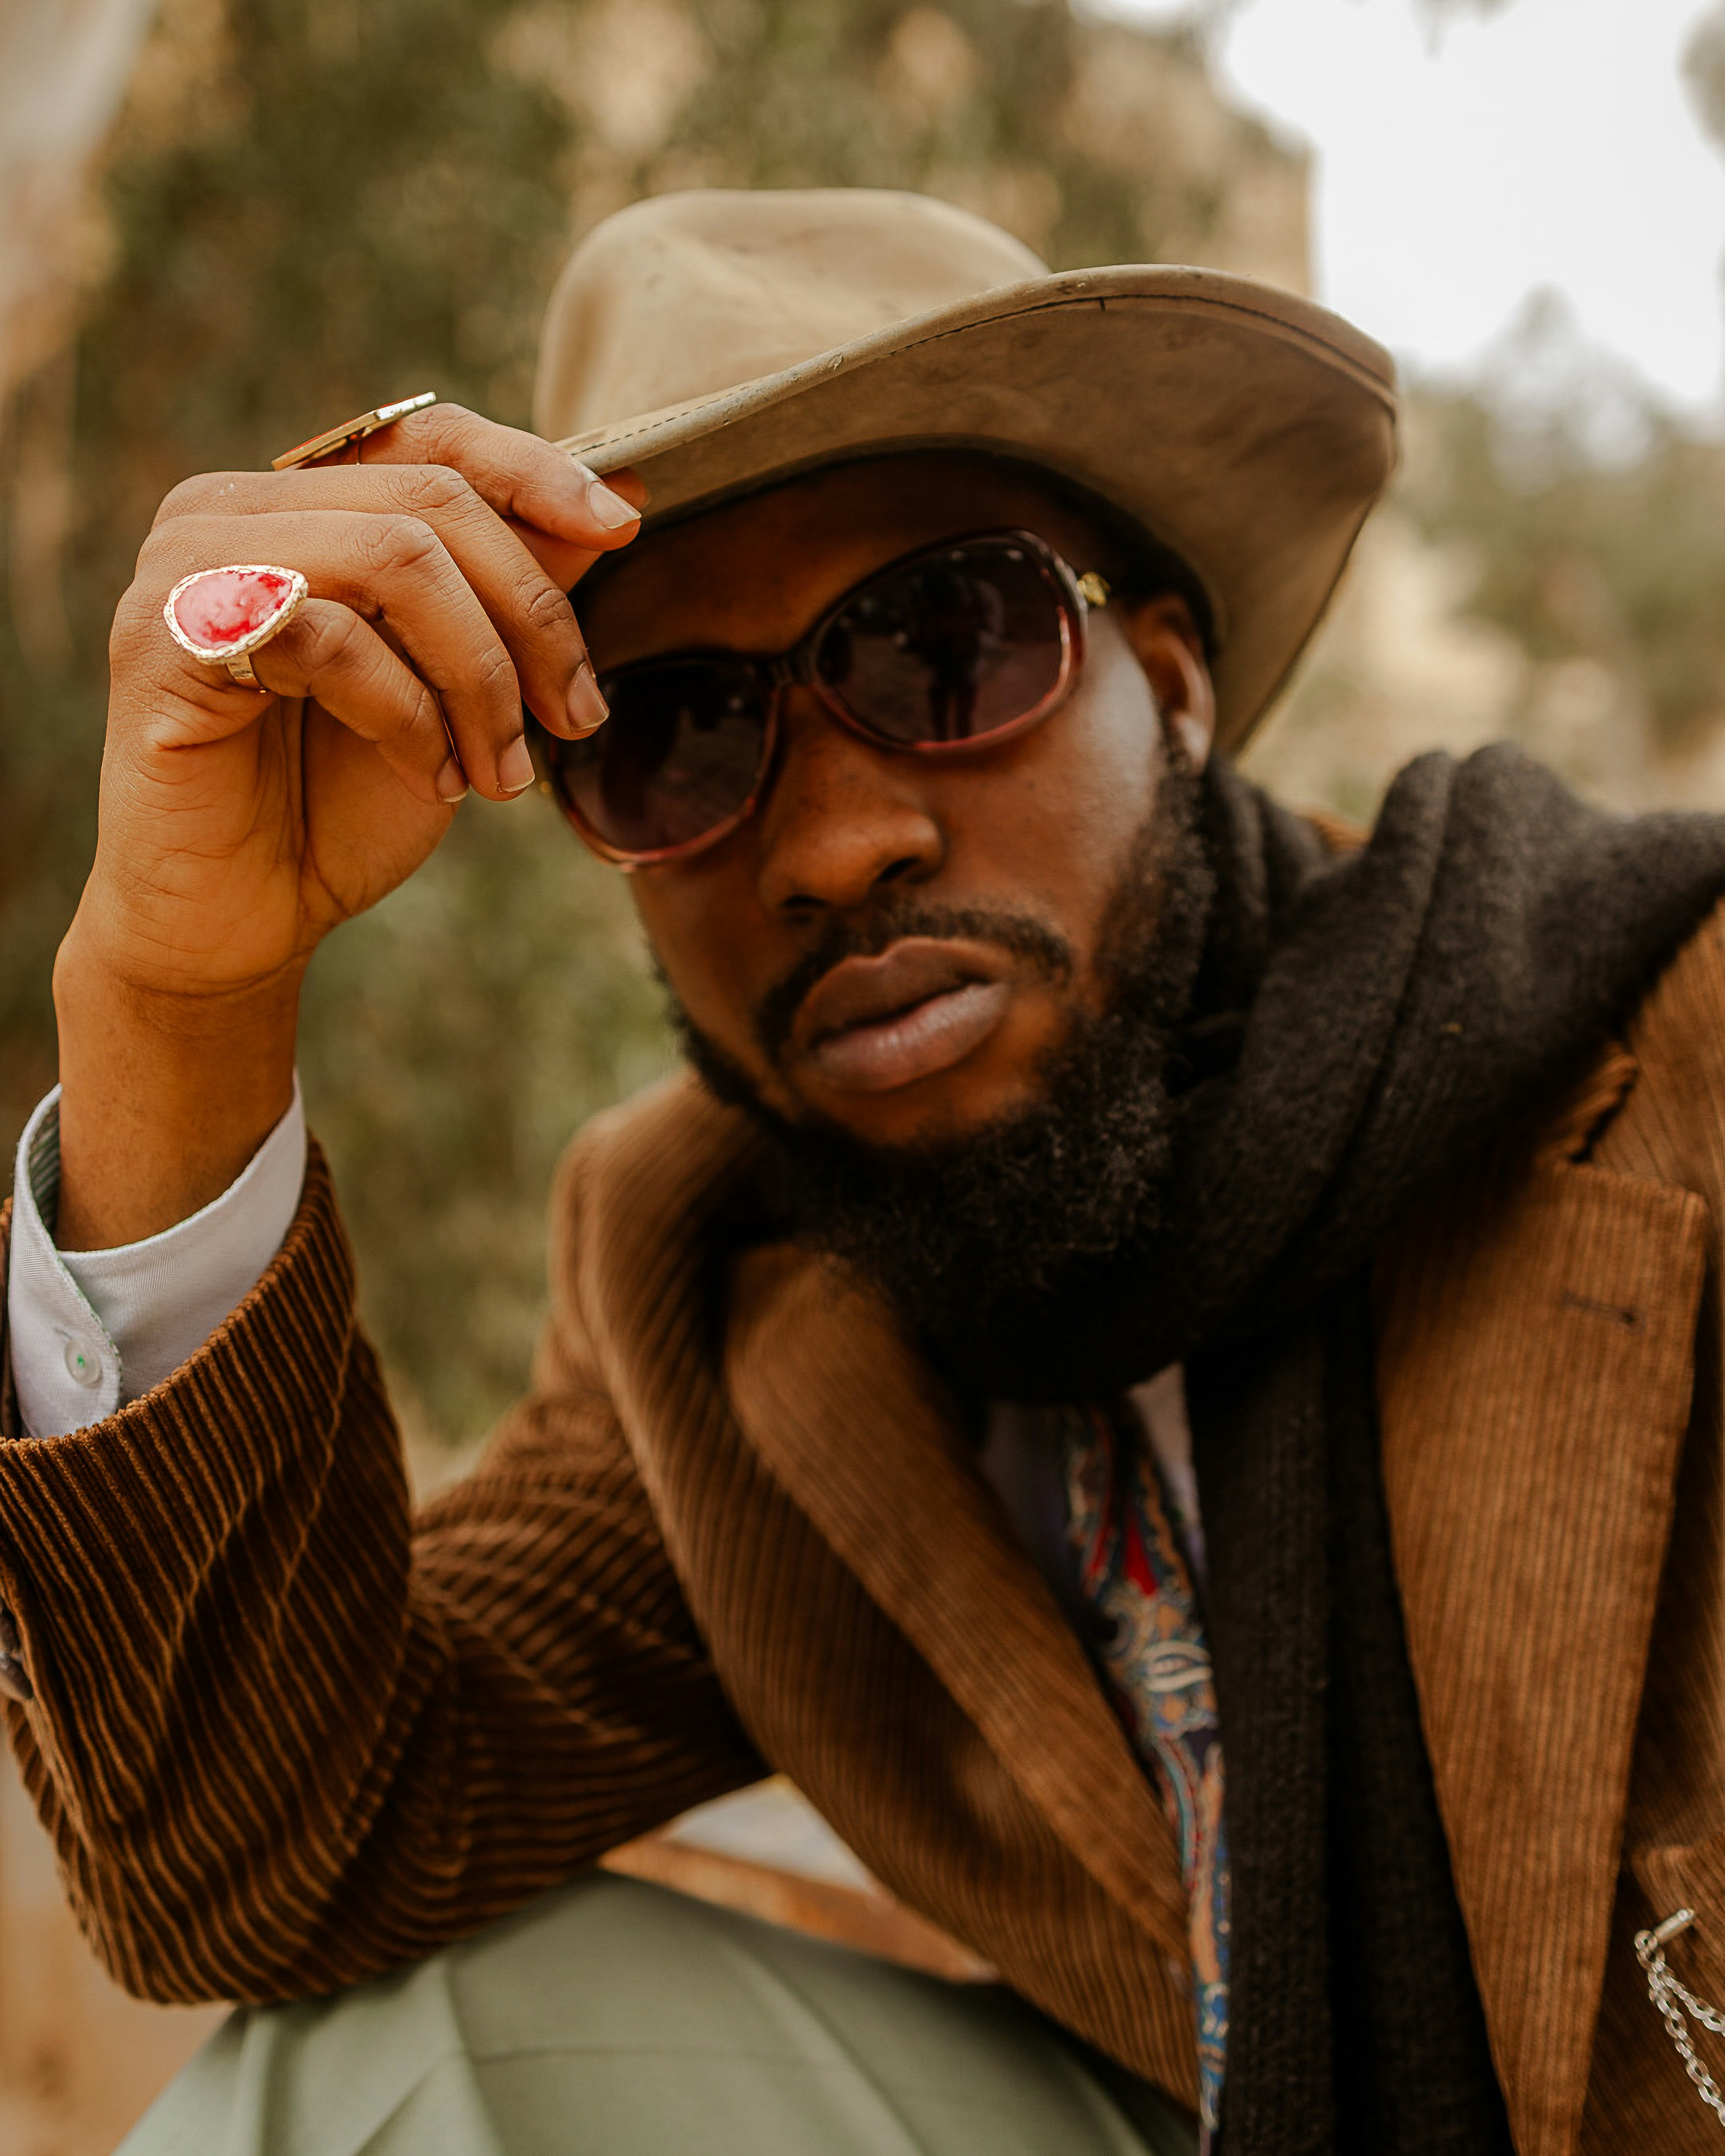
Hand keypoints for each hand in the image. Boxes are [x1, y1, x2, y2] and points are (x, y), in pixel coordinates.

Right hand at [53, 404, 642, 1246]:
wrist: (242, 919)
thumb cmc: (340, 803)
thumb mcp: (460, 688)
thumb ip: (520, 590)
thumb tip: (627, 494)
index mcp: (298, 503)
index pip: (431, 436)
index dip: (535, 470)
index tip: (622, 527)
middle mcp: (229, 508)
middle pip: (432, 500)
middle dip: (532, 615)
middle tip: (576, 718)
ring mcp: (187, 564)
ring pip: (393, 558)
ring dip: (480, 677)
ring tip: (502, 775)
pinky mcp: (164, 635)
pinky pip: (328, 637)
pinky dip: (408, 716)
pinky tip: (431, 780)